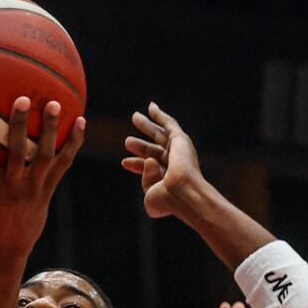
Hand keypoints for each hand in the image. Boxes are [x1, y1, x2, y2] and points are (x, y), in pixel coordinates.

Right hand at [0, 99, 87, 254]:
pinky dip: (72, 143)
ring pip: (45, 156)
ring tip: (54, 103)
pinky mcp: (49, 189)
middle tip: (23, 99)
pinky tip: (80, 121)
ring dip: (50, 129)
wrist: (7, 249)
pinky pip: (63, 164)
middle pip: (20, 153)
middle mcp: (15, 186)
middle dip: (21, 127)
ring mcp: (34, 188)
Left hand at [121, 103, 210, 220]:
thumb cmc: (167, 200)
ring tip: (134, 117)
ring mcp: (178, 151)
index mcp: (168, 179)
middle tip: (128, 142)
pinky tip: (151, 107)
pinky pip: (169, 123)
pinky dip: (160, 115)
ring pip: (159, 135)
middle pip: (154, 151)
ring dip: (147, 126)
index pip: (149, 168)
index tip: (124, 162)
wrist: (183, 193)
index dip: (137, 164)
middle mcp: (175, 164)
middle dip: (141, 146)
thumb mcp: (150, 194)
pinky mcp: (180, 140)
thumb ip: (146, 180)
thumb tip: (148, 160)